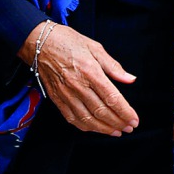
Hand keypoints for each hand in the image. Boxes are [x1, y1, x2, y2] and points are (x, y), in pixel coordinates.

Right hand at [21, 22, 138, 135]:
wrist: (39, 42)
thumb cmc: (67, 41)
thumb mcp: (94, 47)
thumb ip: (113, 66)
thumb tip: (130, 79)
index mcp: (90, 71)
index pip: (112, 98)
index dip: (125, 112)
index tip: (134, 120)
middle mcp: (78, 85)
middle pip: (102, 112)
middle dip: (118, 123)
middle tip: (129, 128)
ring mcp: (66, 94)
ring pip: (88, 119)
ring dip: (104, 129)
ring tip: (116, 131)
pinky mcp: (57, 98)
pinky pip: (72, 118)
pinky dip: (86, 127)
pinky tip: (95, 128)